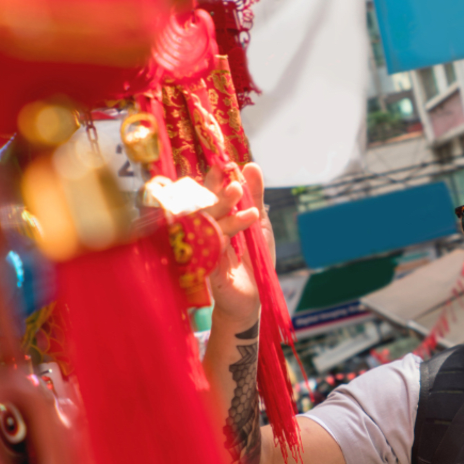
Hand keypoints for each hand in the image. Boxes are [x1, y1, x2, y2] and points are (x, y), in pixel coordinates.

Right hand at [201, 162, 270, 330]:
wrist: (253, 298)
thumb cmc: (253, 260)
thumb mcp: (258, 224)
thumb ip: (255, 197)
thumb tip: (252, 165)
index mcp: (217, 217)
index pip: (211, 194)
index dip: (216, 180)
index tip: (226, 165)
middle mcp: (206, 231)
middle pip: (206, 208)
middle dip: (219, 195)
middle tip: (235, 185)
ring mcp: (204, 250)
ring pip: (208, 228)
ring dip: (226, 216)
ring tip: (247, 208)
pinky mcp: (206, 271)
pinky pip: (206, 254)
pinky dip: (218, 244)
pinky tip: (229, 237)